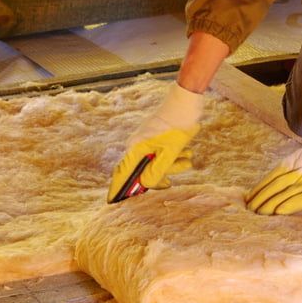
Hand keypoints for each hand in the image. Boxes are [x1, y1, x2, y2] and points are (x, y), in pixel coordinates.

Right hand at [108, 83, 203, 201]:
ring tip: (185, 157)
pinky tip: (185, 152)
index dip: (119, 188)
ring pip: (156, 164)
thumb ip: (157, 170)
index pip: (122, 173)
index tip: (113, 202)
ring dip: (172, 166)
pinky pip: (162, 155)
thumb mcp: (170, 151)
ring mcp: (147, 141)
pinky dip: (173, 157)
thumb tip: (144, 185)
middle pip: (142, 171)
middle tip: (170, 182)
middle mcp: (137, 144)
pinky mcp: (156, 138)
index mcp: (136, 147)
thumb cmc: (177, 124)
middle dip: (159, 176)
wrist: (187, 100)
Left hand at [246, 119, 301, 214]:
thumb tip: (277, 181)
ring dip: (271, 203)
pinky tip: (279, 211)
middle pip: (277, 184)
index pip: (274, 175)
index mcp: (298, 159)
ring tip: (259, 212)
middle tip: (249, 208)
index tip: (249, 197)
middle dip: (262, 197)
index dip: (260, 186)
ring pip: (288, 192)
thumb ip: (296, 167)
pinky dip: (291, 204)